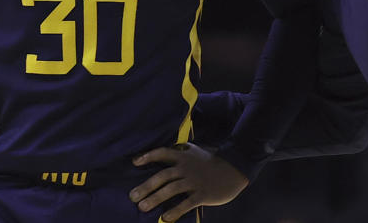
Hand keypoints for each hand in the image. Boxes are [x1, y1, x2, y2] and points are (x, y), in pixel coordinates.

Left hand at [129, 143, 247, 221]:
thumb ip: (182, 152)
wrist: (235, 168)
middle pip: (163, 176)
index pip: (163, 153)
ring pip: (172, 189)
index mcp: (184, 157)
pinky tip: (165, 218)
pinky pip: (186, 203)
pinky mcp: (203, 194)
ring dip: (155, 198)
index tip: (135, 162)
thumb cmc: (212, 161)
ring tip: (142, 207)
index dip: (148, 156)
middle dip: (146, 186)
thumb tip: (168, 151)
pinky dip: (175, 211)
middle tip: (132, 196)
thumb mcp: (196, 152)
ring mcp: (194, 181)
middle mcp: (187, 168)